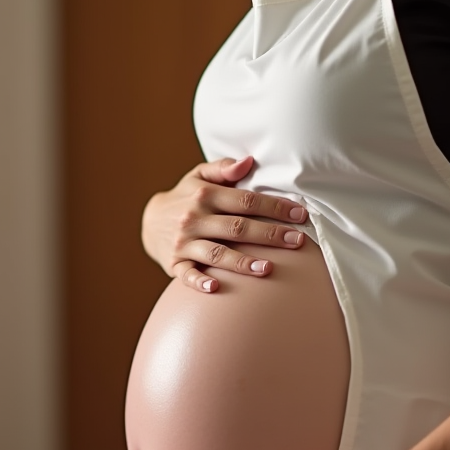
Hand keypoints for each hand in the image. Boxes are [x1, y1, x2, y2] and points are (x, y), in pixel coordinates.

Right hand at [141, 156, 307, 293]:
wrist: (149, 221)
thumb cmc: (185, 197)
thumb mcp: (198, 176)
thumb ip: (223, 168)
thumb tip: (249, 162)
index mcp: (205, 195)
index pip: (246, 201)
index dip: (274, 207)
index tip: (300, 214)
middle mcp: (194, 218)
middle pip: (237, 228)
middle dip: (269, 234)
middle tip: (297, 241)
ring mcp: (184, 243)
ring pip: (217, 253)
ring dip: (242, 262)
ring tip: (268, 269)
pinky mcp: (175, 263)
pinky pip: (187, 274)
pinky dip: (199, 281)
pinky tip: (216, 287)